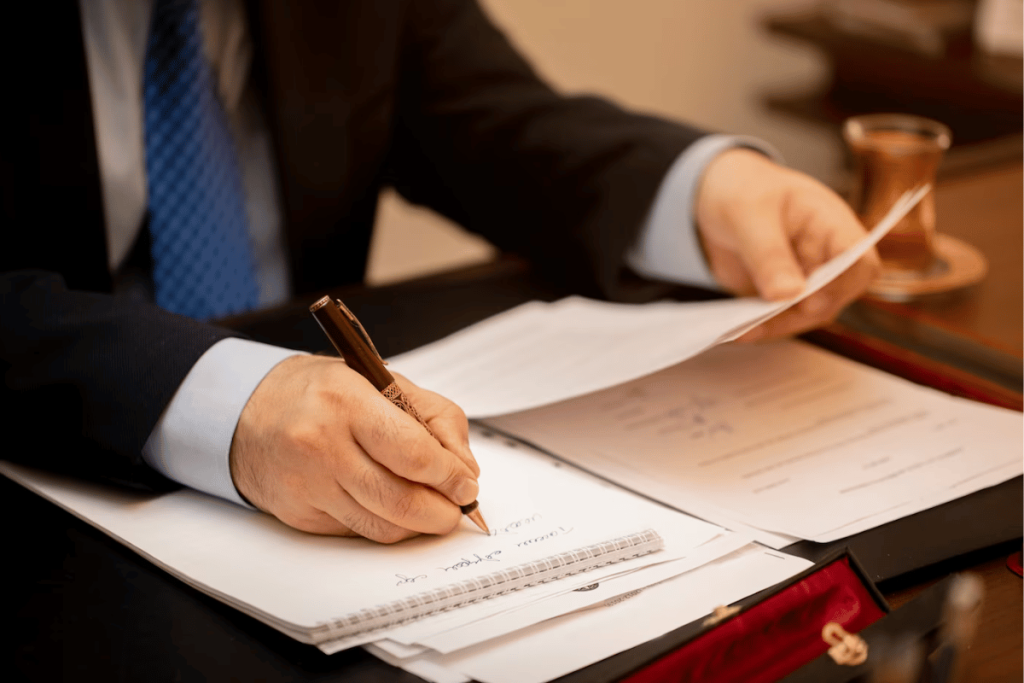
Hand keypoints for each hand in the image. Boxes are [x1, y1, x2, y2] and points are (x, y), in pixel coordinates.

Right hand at [229, 354, 479, 541]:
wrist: (247, 412)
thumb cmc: (321, 393)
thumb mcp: (381, 381)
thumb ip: (434, 418)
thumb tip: (465, 469)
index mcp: (347, 402)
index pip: (414, 454)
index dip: (451, 476)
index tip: (467, 484)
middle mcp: (322, 446)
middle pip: (402, 501)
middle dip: (443, 512)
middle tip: (458, 507)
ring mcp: (308, 485)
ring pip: (383, 527)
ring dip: (419, 525)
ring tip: (432, 509)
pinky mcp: (300, 515)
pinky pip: (358, 532)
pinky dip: (385, 525)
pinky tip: (390, 506)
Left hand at [694, 148, 878, 339]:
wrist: (712, 196)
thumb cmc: (742, 191)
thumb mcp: (749, 215)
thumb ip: (768, 254)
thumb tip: (787, 295)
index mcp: (829, 223)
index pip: (858, 259)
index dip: (842, 284)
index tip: (809, 300)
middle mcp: (825, 254)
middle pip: (835, 296)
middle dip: (803, 313)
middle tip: (762, 321)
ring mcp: (805, 277)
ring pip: (808, 314)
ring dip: (779, 325)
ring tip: (743, 330)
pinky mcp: (782, 294)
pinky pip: (780, 318)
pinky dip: (762, 327)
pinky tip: (738, 331)